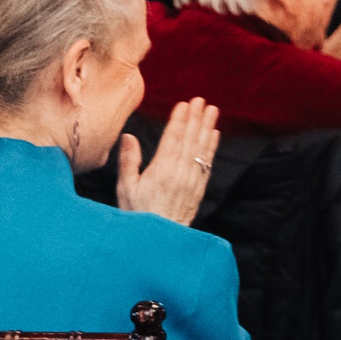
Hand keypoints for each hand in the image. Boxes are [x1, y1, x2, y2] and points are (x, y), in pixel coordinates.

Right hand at [118, 98, 220, 225]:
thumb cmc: (138, 213)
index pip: (172, 139)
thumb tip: (129, 136)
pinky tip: (214, 134)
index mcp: (161, 171)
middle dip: (196, 118)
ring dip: (207, 128)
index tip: (184, 104)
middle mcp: (180, 173)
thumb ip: (128, 161)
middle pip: (190, 140)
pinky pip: (207, 162)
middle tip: (201, 100)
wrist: (159, 239)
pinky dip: (211, 147)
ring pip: (201, 149)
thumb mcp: (126, 188)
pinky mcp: (199, 188)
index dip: (179, 120)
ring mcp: (192, 180)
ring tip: (212, 110)